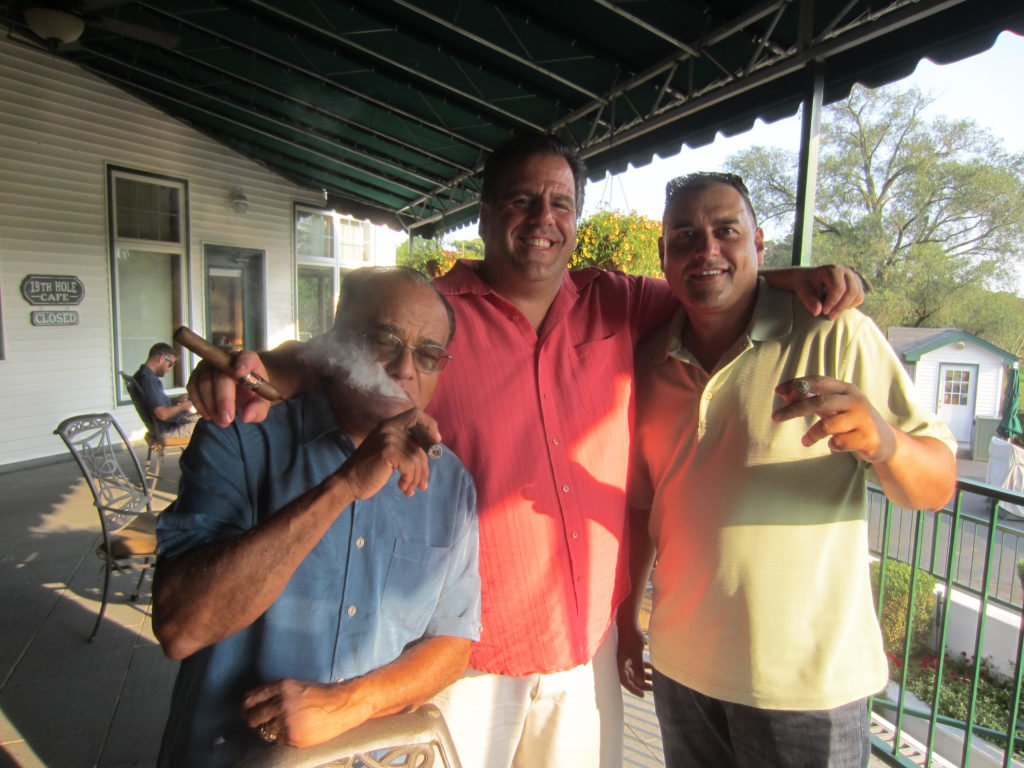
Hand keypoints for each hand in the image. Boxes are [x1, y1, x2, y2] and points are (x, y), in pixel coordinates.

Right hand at [186, 350, 271, 426]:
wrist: (242, 388)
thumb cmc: (253, 393)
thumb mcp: (261, 403)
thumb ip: (258, 409)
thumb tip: (246, 417)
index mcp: (249, 360)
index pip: (247, 358)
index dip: (243, 363)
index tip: (240, 373)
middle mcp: (227, 357)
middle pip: (221, 375)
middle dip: (222, 400)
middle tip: (226, 421)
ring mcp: (210, 363)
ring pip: (204, 382)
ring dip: (210, 405)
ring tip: (221, 421)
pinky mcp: (197, 373)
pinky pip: (193, 387)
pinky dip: (199, 403)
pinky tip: (209, 415)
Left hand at [242, 678, 366, 748]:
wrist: (341, 706)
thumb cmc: (320, 695)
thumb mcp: (296, 686)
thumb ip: (275, 693)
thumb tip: (254, 703)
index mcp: (281, 687)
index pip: (251, 698)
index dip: (246, 706)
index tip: (247, 709)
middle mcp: (281, 703)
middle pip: (252, 717)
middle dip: (253, 720)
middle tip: (257, 721)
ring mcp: (286, 721)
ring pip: (264, 731)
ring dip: (269, 729)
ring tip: (281, 725)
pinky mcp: (293, 737)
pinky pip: (278, 740)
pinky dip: (282, 737)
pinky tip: (293, 730)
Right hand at [339, 408, 441, 497]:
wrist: (347, 482)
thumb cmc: (368, 470)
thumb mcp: (388, 452)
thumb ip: (405, 446)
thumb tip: (433, 450)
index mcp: (388, 424)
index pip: (415, 414)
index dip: (430, 425)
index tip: (437, 441)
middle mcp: (389, 427)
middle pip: (421, 446)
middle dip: (424, 468)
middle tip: (422, 484)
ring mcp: (388, 438)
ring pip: (418, 459)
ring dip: (416, 478)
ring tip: (409, 489)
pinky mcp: (388, 451)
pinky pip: (411, 466)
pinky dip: (410, 480)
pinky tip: (403, 488)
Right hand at [616, 613, 652, 696]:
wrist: (628, 619)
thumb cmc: (631, 635)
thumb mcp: (636, 653)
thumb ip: (638, 668)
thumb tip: (640, 683)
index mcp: (620, 663)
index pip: (625, 681)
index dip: (634, 689)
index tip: (643, 695)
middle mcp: (621, 662)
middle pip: (631, 677)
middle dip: (642, 684)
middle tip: (653, 689)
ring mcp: (625, 657)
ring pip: (635, 670)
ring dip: (644, 675)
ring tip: (655, 679)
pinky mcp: (629, 651)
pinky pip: (636, 662)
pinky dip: (643, 666)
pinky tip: (652, 667)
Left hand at [772, 376, 895, 462]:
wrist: (884, 440)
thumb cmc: (851, 420)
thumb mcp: (834, 407)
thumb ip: (812, 399)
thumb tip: (785, 395)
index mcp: (846, 389)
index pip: (818, 381)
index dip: (797, 384)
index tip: (778, 391)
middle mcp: (855, 400)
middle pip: (819, 402)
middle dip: (794, 409)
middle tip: (775, 417)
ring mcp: (862, 419)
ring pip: (827, 425)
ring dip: (812, 434)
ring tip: (806, 441)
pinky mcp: (867, 437)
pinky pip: (838, 442)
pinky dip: (832, 445)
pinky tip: (834, 445)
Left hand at [793, 265, 863, 318]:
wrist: (810, 278)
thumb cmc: (806, 284)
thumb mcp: (802, 291)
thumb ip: (809, 301)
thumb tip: (817, 312)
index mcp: (832, 270)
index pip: (838, 288)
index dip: (832, 302)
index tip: (823, 311)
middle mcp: (845, 271)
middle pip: (851, 291)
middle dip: (840, 307)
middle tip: (829, 316)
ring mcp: (853, 277)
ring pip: (857, 295)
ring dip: (845, 307)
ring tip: (832, 313)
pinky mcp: (857, 284)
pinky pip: (859, 297)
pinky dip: (851, 305)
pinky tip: (839, 307)